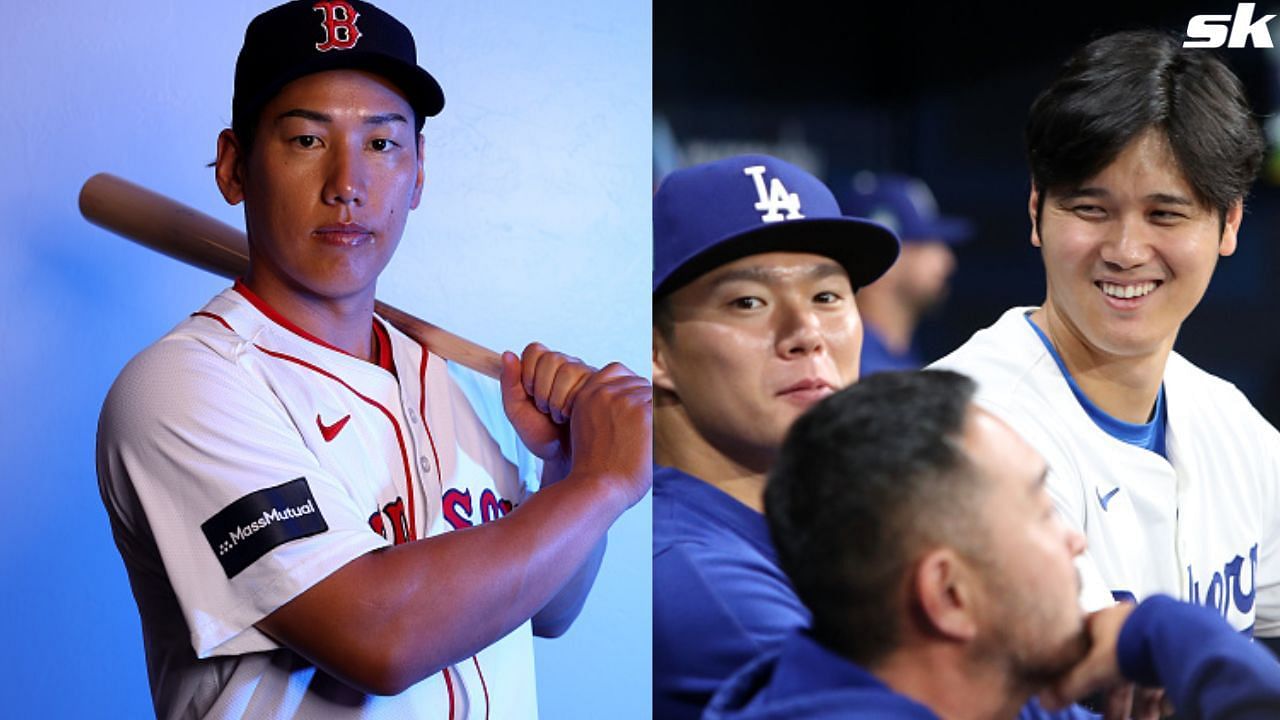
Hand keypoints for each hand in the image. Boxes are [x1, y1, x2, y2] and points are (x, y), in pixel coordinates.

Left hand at [500, 343, 593, 464]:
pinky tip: (572, 416)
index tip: (528, 393)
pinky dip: (572, 404)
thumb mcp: (517, 412)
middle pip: (552, 358)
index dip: (528, 371)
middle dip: (542, 389)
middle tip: (544, 409)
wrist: (564, 457)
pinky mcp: (600, 387)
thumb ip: (509, 384)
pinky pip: (587, 383)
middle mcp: (566, 366)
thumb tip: (507, 355)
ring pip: (569, 370)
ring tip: (558, 415)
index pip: (534, 350)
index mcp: (543, 367)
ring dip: (557, 399)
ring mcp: (585, 375)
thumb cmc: (541, 434)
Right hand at [562, 361, 652, 508]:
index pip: (617, 370)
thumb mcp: (585, 427)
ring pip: (652, 395)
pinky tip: (646, 444)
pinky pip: (662, 409)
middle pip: (639, 383)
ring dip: (651, 416)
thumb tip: (633, 397)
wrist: (597, 487)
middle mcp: (605, 392)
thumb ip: (602, 407)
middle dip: (641, 404)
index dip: (626, 387)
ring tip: (639, 442)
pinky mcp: (644, 412)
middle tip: (635, 433)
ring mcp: (625, 400)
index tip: (628, 410)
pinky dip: (659, 427)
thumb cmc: (595, 468)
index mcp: (588, 394)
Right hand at [1040, 603, 1170, 717]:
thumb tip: (1045, 700)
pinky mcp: (1174, 648)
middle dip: (1116, 699)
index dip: (1080, 668)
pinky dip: (1164, 695)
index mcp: (1102, 623)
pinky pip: (1165, 673)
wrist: (1175, 637)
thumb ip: (1069, 687)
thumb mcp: (1093, 671)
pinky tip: (1164, 709)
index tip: (1081, 688)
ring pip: (1142, 674)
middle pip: (1115, 668)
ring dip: (1142, 703)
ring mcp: (1151, 635)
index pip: (1084, 644)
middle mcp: (1126, 626)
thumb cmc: (1131, 644)